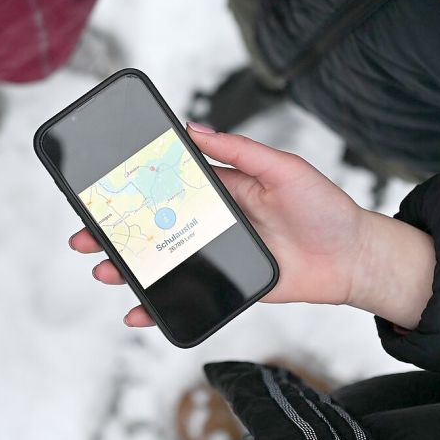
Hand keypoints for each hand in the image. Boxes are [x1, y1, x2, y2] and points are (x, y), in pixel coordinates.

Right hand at [69, 124, 435, 328]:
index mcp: (221, 187)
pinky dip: (159, 306)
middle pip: (152, 225)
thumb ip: (239, 150)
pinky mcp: (225, 285)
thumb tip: (195, 129)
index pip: (166, 184)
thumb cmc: (324, 207)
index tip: (100, 188)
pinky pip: (186, 294)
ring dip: (127, 266)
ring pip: (160, 261)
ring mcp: (216, 254)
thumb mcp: (283, 168)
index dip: (131, 187)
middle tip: (84, 236)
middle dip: (115, 230)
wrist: (355, 258)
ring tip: (102, 269)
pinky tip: (136, 311)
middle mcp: (212, 220)